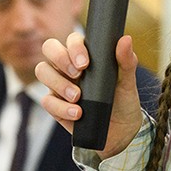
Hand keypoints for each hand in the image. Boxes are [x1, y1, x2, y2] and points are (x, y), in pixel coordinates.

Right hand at [36, 32, 143, 159]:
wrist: (121, 130)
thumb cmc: (123, 100)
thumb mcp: (127, 81)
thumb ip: (126, 61)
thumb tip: (125, 40)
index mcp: (84, 54)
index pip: (72, 39)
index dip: (74, 47)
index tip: (86, 63)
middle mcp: (67, 65)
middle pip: (49, 47)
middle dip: (60, 58)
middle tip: (77, 74)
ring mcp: (58, 84)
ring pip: (42, 70)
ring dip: (58, 83)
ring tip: (77, 97)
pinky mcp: (55, 105)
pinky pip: (47, 101)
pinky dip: (61, 107)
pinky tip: (77, 113)